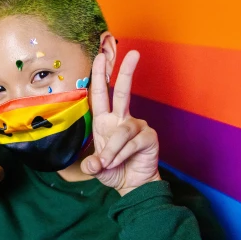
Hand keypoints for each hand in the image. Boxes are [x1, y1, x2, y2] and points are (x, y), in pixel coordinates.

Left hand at [81, 50, 160, 195]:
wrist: (132, 187)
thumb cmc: (114, 171)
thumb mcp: (96, 169)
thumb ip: (91, 165)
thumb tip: (94, 164)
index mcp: (105, 121)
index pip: (101, 94)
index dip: (100, 75)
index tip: (100, 56)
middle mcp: (121, 119)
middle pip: (123, 92)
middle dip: (126, 72)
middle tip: (134, 53)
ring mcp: (137, 127)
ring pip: (122, 131)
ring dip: (112, 149)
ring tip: (108, 163)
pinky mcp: (148, 137)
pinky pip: (132, 142)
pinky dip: (122, 154)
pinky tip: (119, 162)